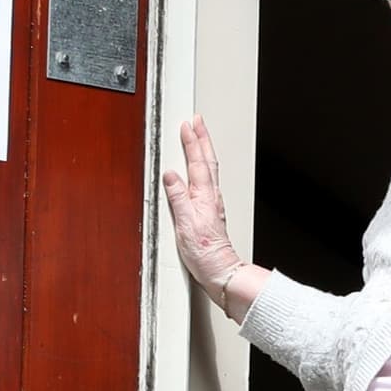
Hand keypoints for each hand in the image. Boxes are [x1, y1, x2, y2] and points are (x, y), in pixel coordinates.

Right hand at [158, 117, 243, 294]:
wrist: (220, 269)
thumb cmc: (204, 252)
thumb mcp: (185, 224)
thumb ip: (178, 198)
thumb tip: (170, 175)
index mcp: (204, 196)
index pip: (197, 162)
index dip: (191, 142)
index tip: (187, 125)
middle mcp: (211, 196)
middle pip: (208, 160)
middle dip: (202, 138)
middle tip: (197, 121)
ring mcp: (212, 203)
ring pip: (210, 168)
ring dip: (204, 150)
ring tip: (199, 137)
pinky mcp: (211, 211)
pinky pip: (208, 181)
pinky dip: (203, 167)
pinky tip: (200, 169)